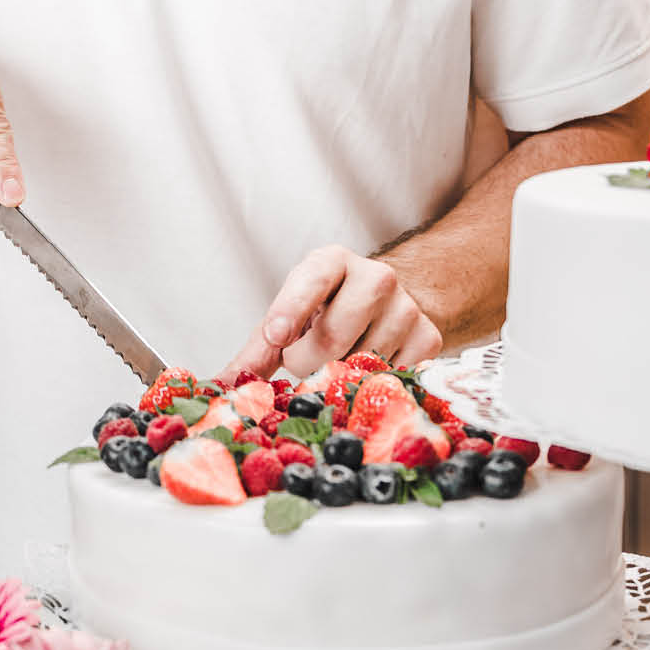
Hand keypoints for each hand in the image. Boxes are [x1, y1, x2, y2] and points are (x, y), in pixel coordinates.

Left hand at [222, 247, 440, 381]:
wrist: (385, 301)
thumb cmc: (326, 310)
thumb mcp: (289, 318)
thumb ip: (257, 351)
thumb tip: (221, 387)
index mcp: (330, 262)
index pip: (311, 281)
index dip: (292, 309)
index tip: (276, 335)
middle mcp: (374, 277)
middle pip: (332, 339)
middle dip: (308, 362)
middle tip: (306, 359)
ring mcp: (406, 307)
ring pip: (362, 365)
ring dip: (341, 376)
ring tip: (340, 357)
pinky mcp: (428, 336)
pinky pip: (391, 377)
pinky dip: (372, 383)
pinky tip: (367, 366)